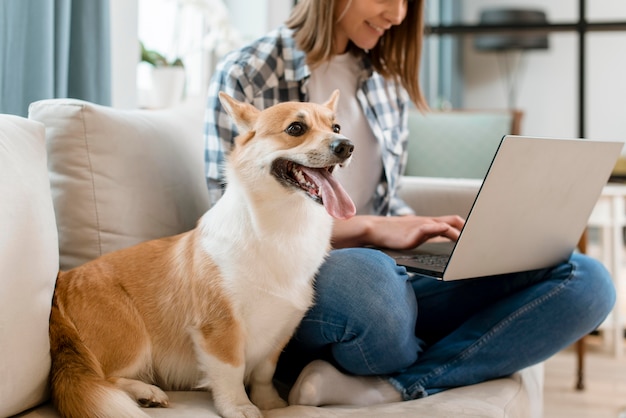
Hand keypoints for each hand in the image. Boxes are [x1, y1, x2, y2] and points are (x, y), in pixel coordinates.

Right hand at [332, 214, 464, 249]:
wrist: (374, 230)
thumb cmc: (391, 233)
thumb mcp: (412, 233)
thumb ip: (425, 235)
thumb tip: (437, 240)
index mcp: (428, 222)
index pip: (453, 220)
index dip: (466, 226)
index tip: (477, 233)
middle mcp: (428, 222)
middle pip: (454, 220)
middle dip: (468, 229)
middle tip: (479, 238)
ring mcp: (422, 225)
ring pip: (447, 225)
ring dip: (460, 233)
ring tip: (471, 242)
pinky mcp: (415, 232)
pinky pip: (433, 228)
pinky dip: (444, 230)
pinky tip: (450, 233)